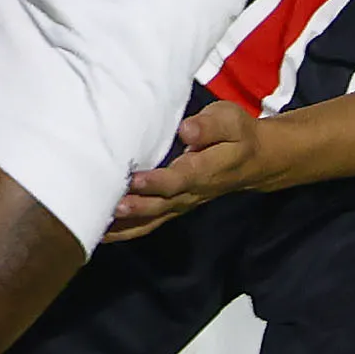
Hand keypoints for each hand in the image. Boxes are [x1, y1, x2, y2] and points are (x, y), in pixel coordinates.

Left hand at [105, 101, 273, 242]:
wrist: (254, 160)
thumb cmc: (237, 134)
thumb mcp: (230, 120)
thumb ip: (209, 126)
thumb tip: (186, 130)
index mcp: (206, 169)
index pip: (179, 179)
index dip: (157, 182)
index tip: (134, 179)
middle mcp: (192, 193)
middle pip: (162, 204)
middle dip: (136, 207)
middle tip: (110, 206)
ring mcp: (182, 204)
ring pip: (153, 219)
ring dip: (127, 225)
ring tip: (100, 227)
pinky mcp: (174, 207)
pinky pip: (150, 223)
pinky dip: (127, 231)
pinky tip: (104, 233)